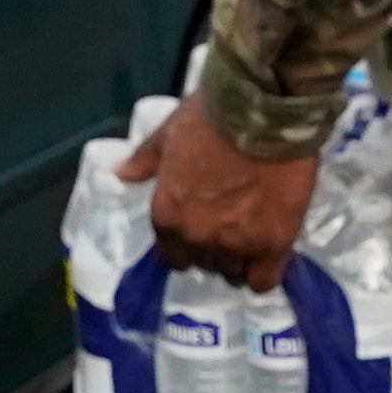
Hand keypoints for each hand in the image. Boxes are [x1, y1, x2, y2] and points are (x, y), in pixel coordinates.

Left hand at [122, 98, 322, 283]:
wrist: (262, 112)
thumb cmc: (211, 118)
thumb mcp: (168, 134)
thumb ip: (144, 160)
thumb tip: (119, 175)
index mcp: (167, 215)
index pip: (170, 255)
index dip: (184, 245)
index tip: (199, 228)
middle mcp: (196, 238)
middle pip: (203, 264)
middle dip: (213, 249)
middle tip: (230, 224)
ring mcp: (235, 245)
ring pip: (233, 273)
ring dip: (239, 259)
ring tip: (253, 235)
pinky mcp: (272, 246)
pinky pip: (263, 280)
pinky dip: (264, 271)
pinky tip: (270, 252)